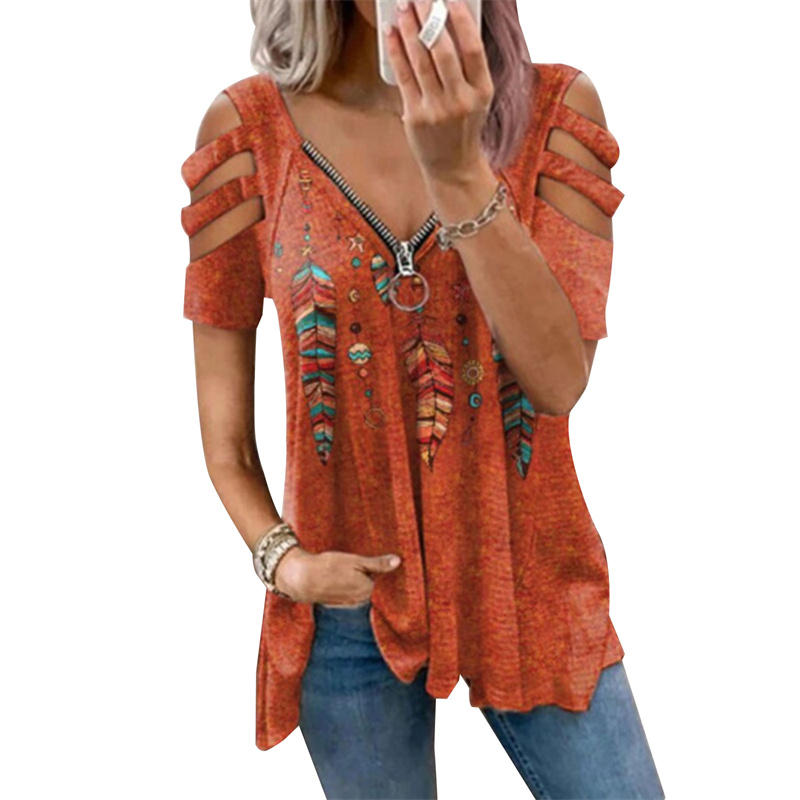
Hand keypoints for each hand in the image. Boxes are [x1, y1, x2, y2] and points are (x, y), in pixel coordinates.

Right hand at [274, 547, 401, 604]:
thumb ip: (377, 564)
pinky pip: (349, 592)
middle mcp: (360, 599)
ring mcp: (348, 602)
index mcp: (368, 589)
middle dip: (371, 574)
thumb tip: (398, 561)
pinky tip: (341, 575)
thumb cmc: (328, 566)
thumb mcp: (355, 561)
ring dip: (359, 579)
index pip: (382, 579)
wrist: (300, 578)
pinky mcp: (337, 602)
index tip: (381, 558)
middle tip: (363, 561)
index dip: (380, 567)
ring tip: (350, 567)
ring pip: (360, 588)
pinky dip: (348, 584)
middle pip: (372, 585)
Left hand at [383, 0, 493, 183]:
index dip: (461, 21)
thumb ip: (467, 68)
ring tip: (402, 9)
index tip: (448, 0)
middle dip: (428, 19)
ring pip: (420, 61)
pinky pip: (404, 77)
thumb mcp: (477, 99)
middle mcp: (461, 100)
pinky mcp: (416, 117)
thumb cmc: (463, 127)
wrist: (453, 167)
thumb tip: (447, 26)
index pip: (473, 49)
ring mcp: (437, 110)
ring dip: (409, 30)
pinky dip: (396, 52)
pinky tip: (392, 34)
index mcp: (483, 92)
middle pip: (443, 51)